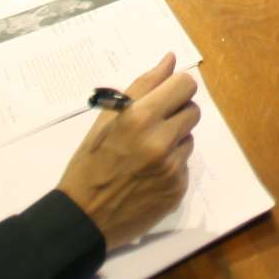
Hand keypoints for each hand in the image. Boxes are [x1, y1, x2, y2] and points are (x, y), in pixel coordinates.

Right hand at [56, 54, 201, 246]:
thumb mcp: (106, 121)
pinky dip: (171, 166)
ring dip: (174, 141)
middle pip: (193, 110)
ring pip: (189, 139)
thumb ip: (142, 87)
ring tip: (145, 155)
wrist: (84, 219)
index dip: (176, 89)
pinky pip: (185, 165)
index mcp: (140, 118)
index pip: (185, 85)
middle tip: (153, 126)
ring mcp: (173, 168)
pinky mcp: (178, 189)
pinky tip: (148, 176)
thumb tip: (170, 59)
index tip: (164, 97)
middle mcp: (161, 141)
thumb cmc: (89, 165)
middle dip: (176, 113)